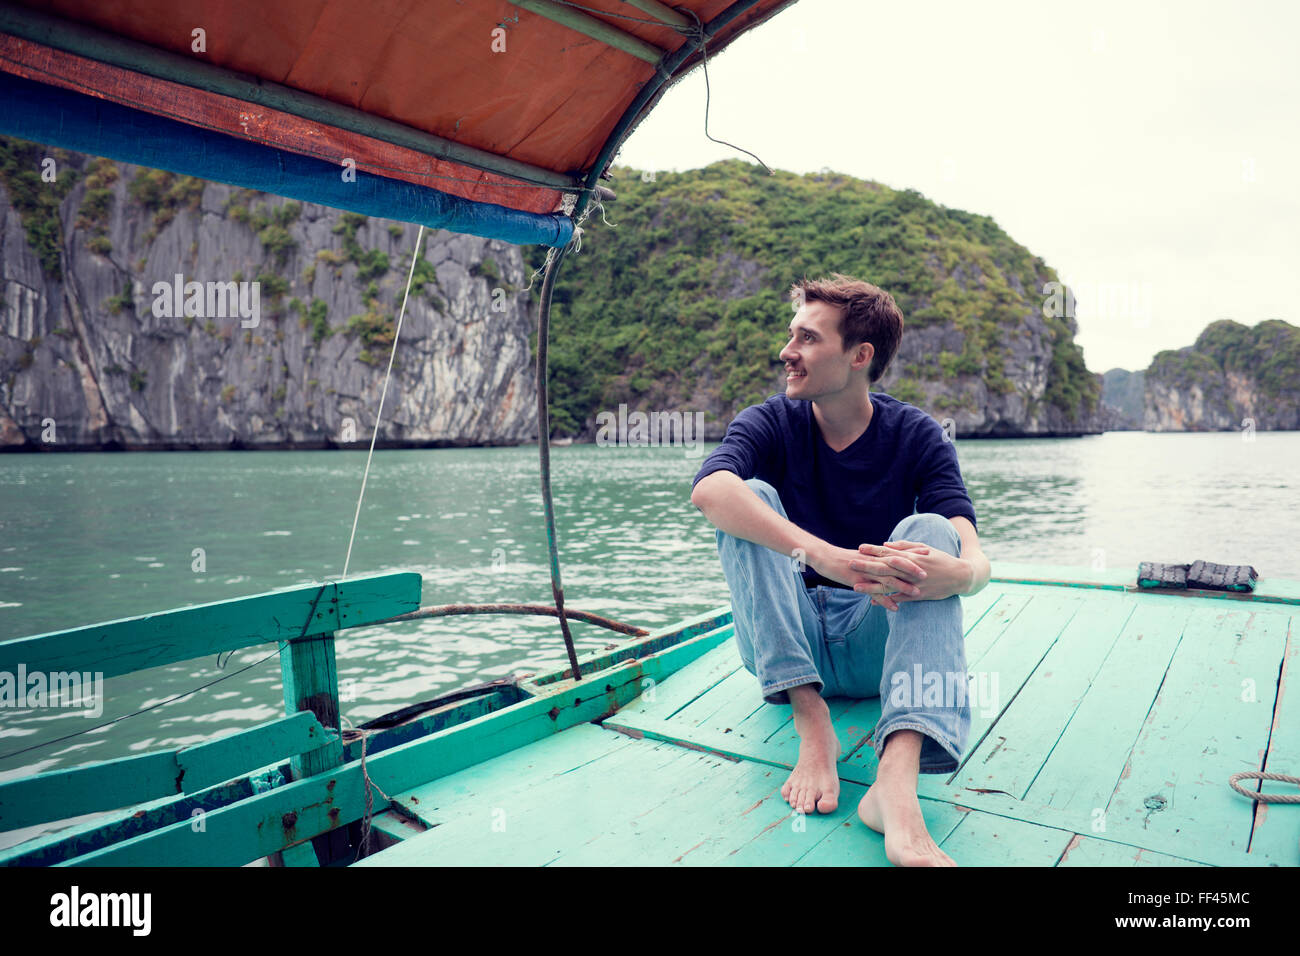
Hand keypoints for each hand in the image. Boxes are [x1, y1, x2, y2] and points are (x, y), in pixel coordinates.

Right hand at [809, 540, 930, 598]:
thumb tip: (886, 559)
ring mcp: (865, 572)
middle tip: (928, 575)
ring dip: (902, 586)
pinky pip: (874, 593)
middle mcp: (872, 562)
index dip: (912, 553)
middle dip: (912, 570)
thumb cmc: (842, 557)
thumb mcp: (861, 555)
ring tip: (917, 593)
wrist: (824, 557)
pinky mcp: (857, 581)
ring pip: (887, 579)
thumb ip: (874, 558)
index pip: (897, 552)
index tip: (927, 553)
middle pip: (896, 565)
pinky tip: (895, 608)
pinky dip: (885, 601)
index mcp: (874, 554)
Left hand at [853, 541, 971, 610]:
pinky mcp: (919, 596)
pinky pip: (900, 599)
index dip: (873, 550)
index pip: (889, 553)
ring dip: (872, 586)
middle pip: (885, 568)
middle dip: (866, 566)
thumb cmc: (941, 559)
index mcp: (911, 557)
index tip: (859, 548)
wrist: (960, 576)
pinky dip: (886, 600)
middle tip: (850, 563)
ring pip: (889, 585)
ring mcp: (914, 584)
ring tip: (855, 586)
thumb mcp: (924, 548)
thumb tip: (885, 545)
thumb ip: (904, 546)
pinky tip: (873, 601)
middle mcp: (911, 570)